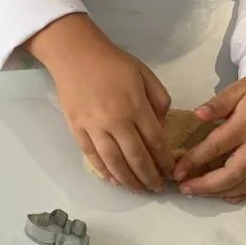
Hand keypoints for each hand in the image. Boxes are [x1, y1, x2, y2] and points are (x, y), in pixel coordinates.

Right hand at [28, 14, 173, 192]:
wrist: (75, 54)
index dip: (164, 160)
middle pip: (136, 157)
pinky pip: (92, 156)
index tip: (170, 171)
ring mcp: (94, 127)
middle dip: (148, 176)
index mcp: (135, 106)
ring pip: (114, 162)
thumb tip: (160, 126)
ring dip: (128, 180)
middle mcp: (115, 121)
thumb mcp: (145, 74)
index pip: (155, 141)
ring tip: (138, 190)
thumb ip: (159, 100)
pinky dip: (104, 171)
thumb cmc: (113, 63)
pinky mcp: (77, 130)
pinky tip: (114, 180)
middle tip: (156, 188)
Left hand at [173, 68, 245, 202]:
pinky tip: (227, 199)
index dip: (195, 160)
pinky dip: (245, 194)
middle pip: (234, 172)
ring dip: (222, 192)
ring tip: (199, 194)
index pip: (217, 146)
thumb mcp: (237, 89)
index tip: (176, 171)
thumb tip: (197, 115)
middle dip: (208, 185)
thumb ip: (217, 104)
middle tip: (185, 189)